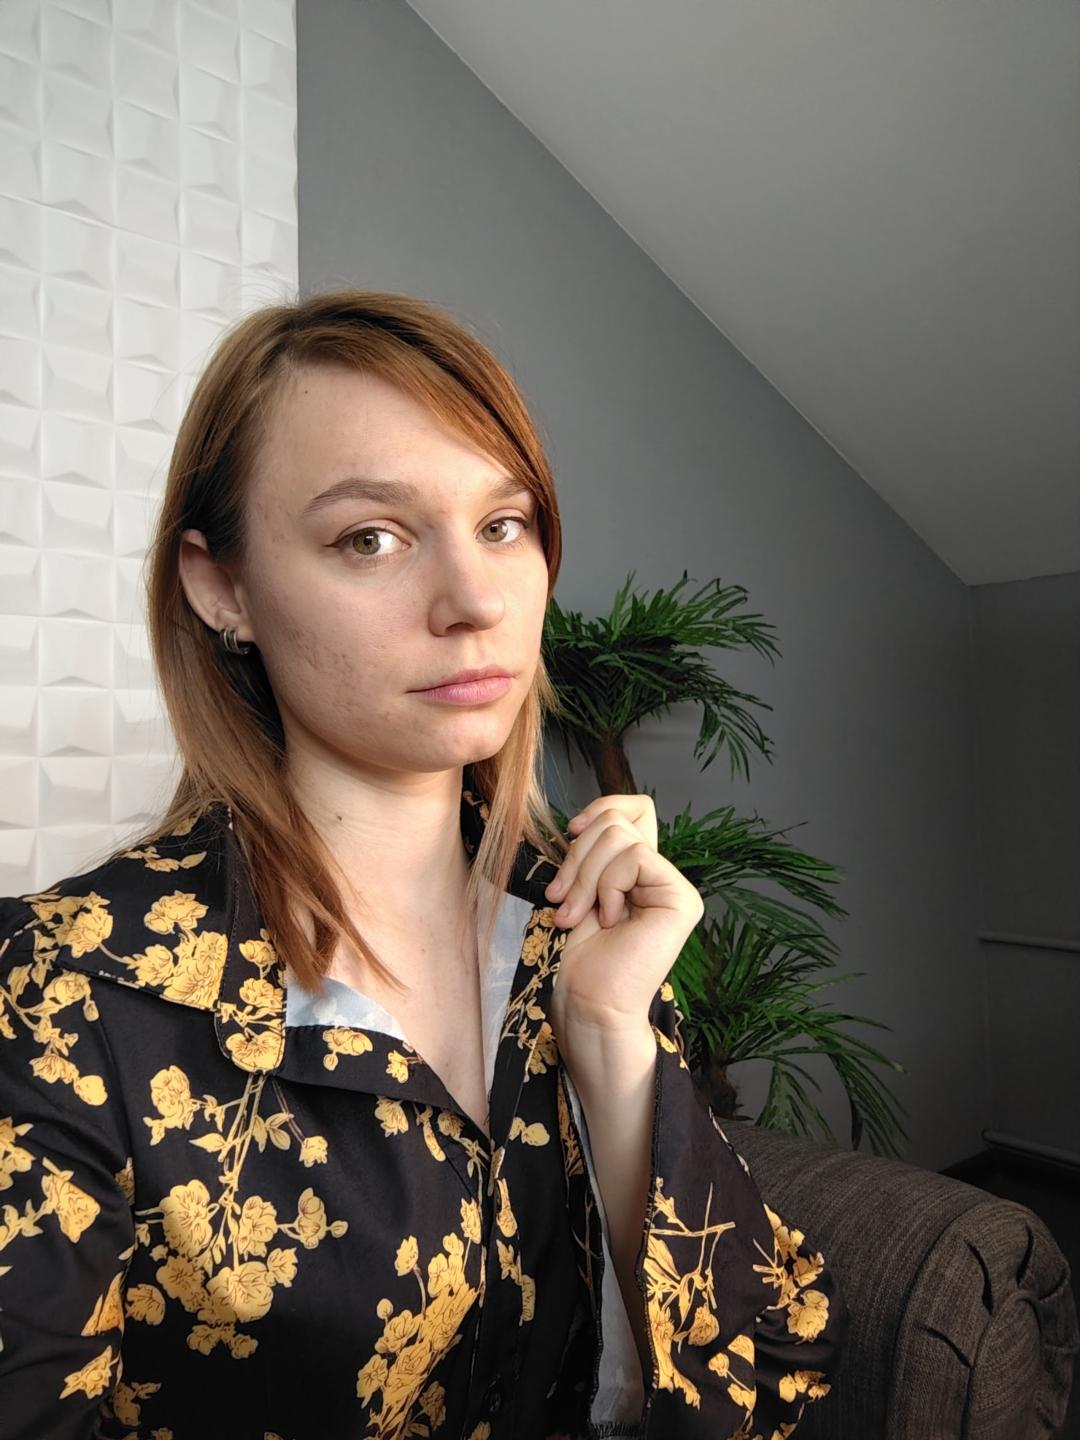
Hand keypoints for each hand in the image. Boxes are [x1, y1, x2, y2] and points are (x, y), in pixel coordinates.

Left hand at [544, 794, 704, 1037]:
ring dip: (584, 875)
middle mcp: (660, 874)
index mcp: (637, 870)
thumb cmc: (574, 955)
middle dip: (577, 855)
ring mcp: (674, 886)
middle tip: (562, 899)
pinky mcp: (682, 898)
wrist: (586, 1001)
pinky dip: (607, 885)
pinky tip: (608, 920)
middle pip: (616, 818)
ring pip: (619, 835)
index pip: (634, 807)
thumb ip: (592, 852)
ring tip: (575, 916)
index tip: (571, 831)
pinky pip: (635, 857)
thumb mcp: (577, 887)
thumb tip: (585, 820)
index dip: (602, 807)